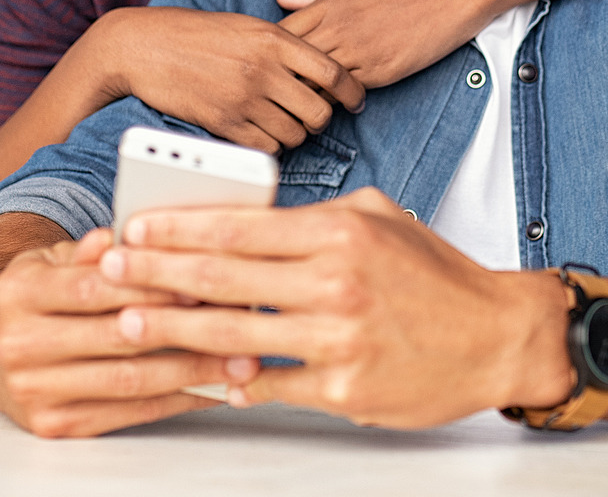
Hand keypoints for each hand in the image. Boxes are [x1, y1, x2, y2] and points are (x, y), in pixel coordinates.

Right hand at [0, 223, 259, 436]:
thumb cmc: (36, 296)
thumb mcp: (52, 260)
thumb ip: (91, 249)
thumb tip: (124, 234)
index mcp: (20, 292)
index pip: (94, 288)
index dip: (152, 285)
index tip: (203, 281)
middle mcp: (19, 344)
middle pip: (116, 337)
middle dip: (183, 329)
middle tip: (239, 322)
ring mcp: (33, 390)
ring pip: (127, 381)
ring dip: (191, 372)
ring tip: (240, 362)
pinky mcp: (52, 424)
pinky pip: (126, 413)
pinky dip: (174, 401)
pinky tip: (210, 388)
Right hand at [92, 7, 364, 153]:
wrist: (145, 46)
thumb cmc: (197, 34)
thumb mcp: (246, 26)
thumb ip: (284, 45)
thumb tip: (320, 69)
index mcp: (275, 40)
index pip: (333, 72)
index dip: (352, 92)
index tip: (355, 101)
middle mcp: (264, 69)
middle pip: (319, 111)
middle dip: (320, 119)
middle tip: (309, 116)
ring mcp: (243, 98)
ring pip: (295, 134)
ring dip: (294, 134)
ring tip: (281, 123)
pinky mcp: (223, 123)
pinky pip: (266, 148)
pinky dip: (269, 146)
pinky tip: (260, 133)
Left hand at [97, 188, 575, 427]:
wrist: (499, 336)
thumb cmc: (437, 275)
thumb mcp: (379, 218)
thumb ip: (314, 217)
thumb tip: (248, 220)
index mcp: (340, 232)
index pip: (239, 226)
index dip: (177, 228)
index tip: (134, 227)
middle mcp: (336, 282)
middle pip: (222, 277)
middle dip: (155, 273)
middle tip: (108, 270)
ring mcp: (339, 340)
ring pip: (235, 334)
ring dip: (174, 329)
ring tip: (131, 322)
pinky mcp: (345, 390)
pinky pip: (272, 386)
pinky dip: (233, 381)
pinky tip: (200, 375)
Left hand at [277, 0, 504, 88]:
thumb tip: (280, 0)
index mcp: (330, 4)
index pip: (281, 36)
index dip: (271, 54)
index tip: (271, 65)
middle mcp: (339, 28)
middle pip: (291, 63)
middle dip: (282, 80)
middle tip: (279, 95)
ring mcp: (360, 50)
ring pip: (315, 83)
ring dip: (308, 96)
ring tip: (304, 106)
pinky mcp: (383, 70)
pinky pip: (348, 92)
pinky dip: (339, 100)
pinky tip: (339, 103)